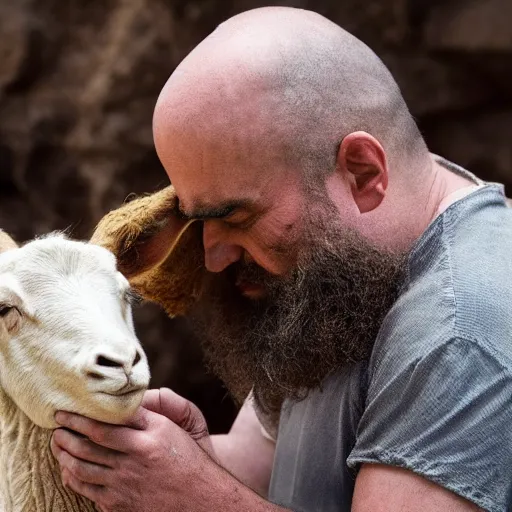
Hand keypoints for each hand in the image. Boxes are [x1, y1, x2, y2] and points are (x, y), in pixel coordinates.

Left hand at [51, 388, 218, 511]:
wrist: (198, 497)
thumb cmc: (184, 458)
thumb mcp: (168, 429)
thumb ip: (142, 415)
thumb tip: (118, 402)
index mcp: (142, 443)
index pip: (100, 428)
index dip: (77, 419)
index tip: (63, 412)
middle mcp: (129, 466)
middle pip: (85, 450)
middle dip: (64, 437)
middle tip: (55, 428)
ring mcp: (121, 488)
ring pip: (82, 471)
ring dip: (64, 457)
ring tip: (58, 445)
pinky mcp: (118, 505)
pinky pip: (87, 492)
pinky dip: (73, 479)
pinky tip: (69, 470)